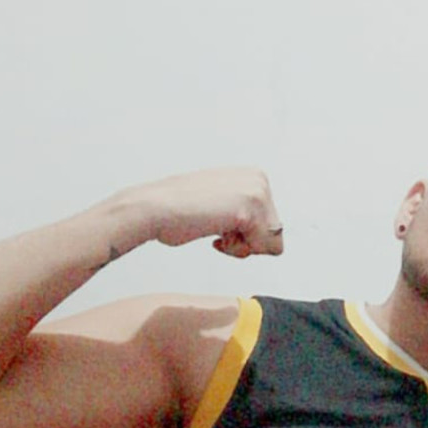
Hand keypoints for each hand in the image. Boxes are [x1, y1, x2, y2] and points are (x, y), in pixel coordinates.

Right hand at [100, 168, 283, 258]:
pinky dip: (237, 251)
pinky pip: (264, 248)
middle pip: (275, 233)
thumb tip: (261, 229)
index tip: (219, 222)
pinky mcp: (251, 208)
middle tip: (217, 227)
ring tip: (215, 229)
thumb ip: (241, 207)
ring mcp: (257, 191)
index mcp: (253, 176)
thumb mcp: (220, 201)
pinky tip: (215, 235)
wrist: (153, 208)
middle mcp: (259, 179)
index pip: (271, 222)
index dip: (244, 233)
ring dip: (241, 246)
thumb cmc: (177, 210)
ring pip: (272, 243)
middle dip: (246, 240)